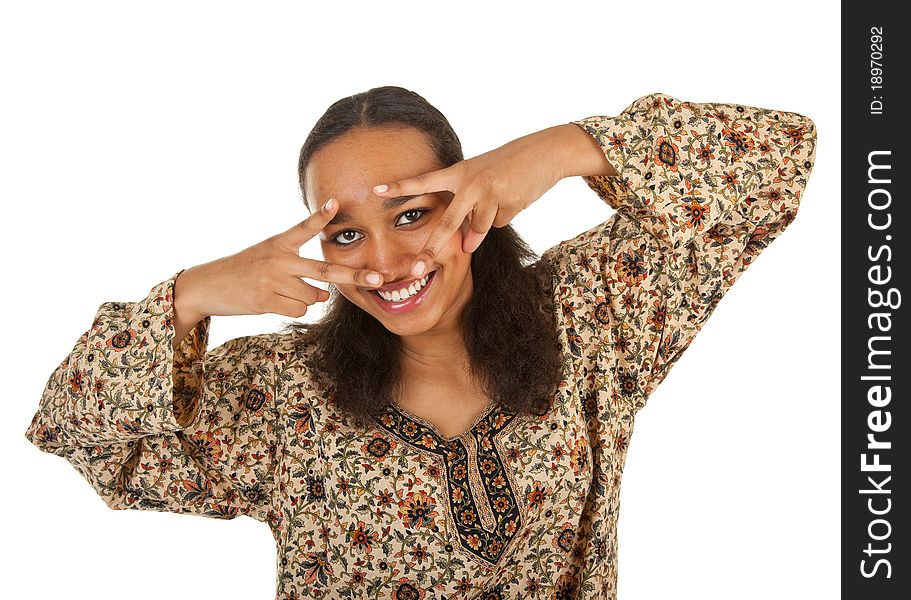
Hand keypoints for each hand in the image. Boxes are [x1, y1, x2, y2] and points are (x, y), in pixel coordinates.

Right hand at [174, 198, 384, 319]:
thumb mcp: (268, 258)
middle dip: (353, 275)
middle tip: (377, 279)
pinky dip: (293, 309)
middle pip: (324, 270)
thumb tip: (325, 294)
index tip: (335, 203)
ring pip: (313, 296)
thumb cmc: (244, 271)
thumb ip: (299, 271)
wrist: (208, 286)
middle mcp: (278, 260)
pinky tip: (273, 301)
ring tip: (280, 291)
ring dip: (306, 298)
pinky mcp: (266, 301)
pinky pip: (299, 310)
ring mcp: (273, 281)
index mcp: (279, 243)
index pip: (304, 228)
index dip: (320, 216)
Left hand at [371, 126, 568, 277]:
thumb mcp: (482, 181)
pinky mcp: (508, 202)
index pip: (423, 182)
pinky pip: (501, 223)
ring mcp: (488, 192)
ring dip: (488, 222)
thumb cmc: (508, 166)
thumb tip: (467, 246)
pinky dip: (508, 214)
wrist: (546, 153)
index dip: (400, 187)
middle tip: (416, 269)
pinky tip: (516, 196)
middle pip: (447, 223)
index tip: (375, 190)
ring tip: (503, 196)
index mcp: (458, 172)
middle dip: (431, 249)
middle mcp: (469, 182)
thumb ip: (468, 212)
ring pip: (480, 228)